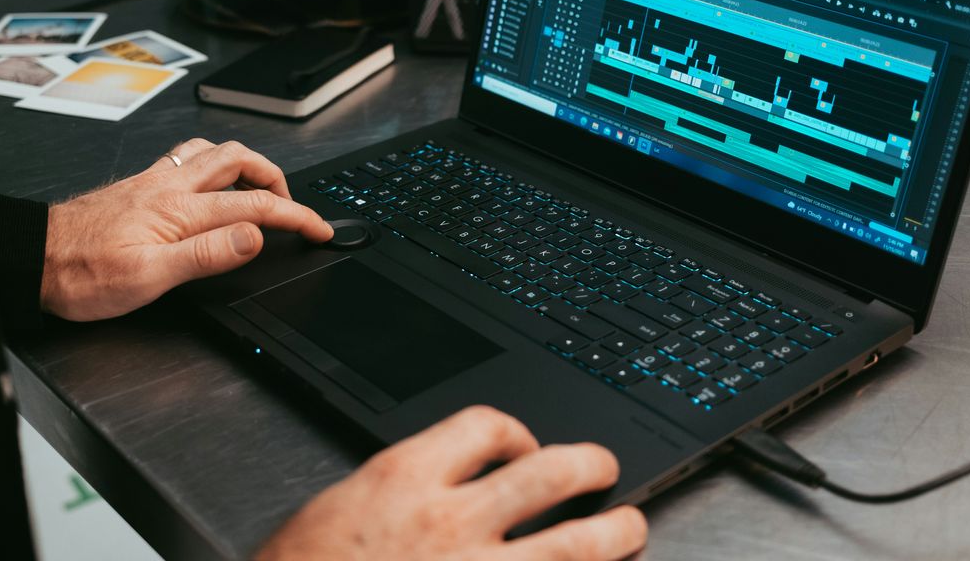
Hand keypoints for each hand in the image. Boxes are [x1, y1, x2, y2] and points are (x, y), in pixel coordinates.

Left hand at [40, 138, 333, 320]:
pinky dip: (212, 164)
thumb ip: (206, 254)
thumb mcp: (149, 277)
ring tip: (259, 188)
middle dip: (277, 178)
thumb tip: (254, 235)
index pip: (255, 206)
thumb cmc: (80, 273)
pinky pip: (186, 158)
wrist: (32, 258)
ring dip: (245, 164)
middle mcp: (169, 186)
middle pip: (239, 161)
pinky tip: (207, 182)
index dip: (296, 216)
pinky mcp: (139, 186)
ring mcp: (153, 182)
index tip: (320, 229)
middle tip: (293, 206)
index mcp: (180, 209)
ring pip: (212, 153)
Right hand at [256, 406, 646, 560]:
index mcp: (404, 480)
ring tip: (630, 527)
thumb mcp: (340, 509)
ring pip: (576, 544)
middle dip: (590, 465)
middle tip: (604, 469)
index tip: (523, 445)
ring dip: (616, 532)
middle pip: (551, 474)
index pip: (486, 425)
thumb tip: (446, 480)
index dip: (517, 430)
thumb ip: (399, 489)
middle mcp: (450, 524)